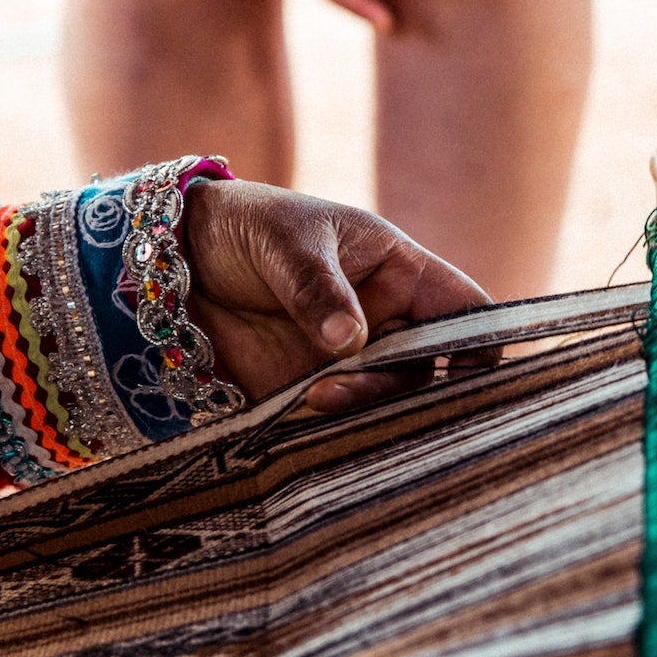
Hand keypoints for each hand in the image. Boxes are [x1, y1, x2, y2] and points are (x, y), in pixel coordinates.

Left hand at [182, 179, 492, 412]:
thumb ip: (317, 289)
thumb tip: (351, 342)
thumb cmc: (248, 227)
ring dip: (363, 409)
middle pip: (430, 372)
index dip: (480, 342)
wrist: (176, 260)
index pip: (465, 310)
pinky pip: (337, 424)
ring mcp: (349, 363)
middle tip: (353, 385)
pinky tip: (303, 417)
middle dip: (407, 389)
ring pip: (386, 405)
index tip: (466, 370)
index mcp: (400, 273)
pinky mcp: (307, 393)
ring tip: (314, 395)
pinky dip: (331, 430)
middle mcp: (385, 324)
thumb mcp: (285, 242)